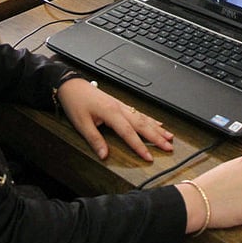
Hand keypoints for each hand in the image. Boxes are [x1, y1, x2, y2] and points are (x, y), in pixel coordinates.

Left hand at [55, 78, 173, 160]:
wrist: (72, 85)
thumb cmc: (76, 102)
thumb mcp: (81, 123)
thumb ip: (95, 139)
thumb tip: (105, 155)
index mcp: (111, 113)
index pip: (129, 133)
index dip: (140, 146)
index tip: (149, 157)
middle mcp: (120, 108)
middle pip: (142, 125)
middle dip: (157, 137)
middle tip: (169, 147)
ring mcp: (122, 105)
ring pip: (144, 118)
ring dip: (157, 128)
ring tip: (170, 137)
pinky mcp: (120, 104)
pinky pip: (139, 112)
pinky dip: (151, 119)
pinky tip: (158, 123)